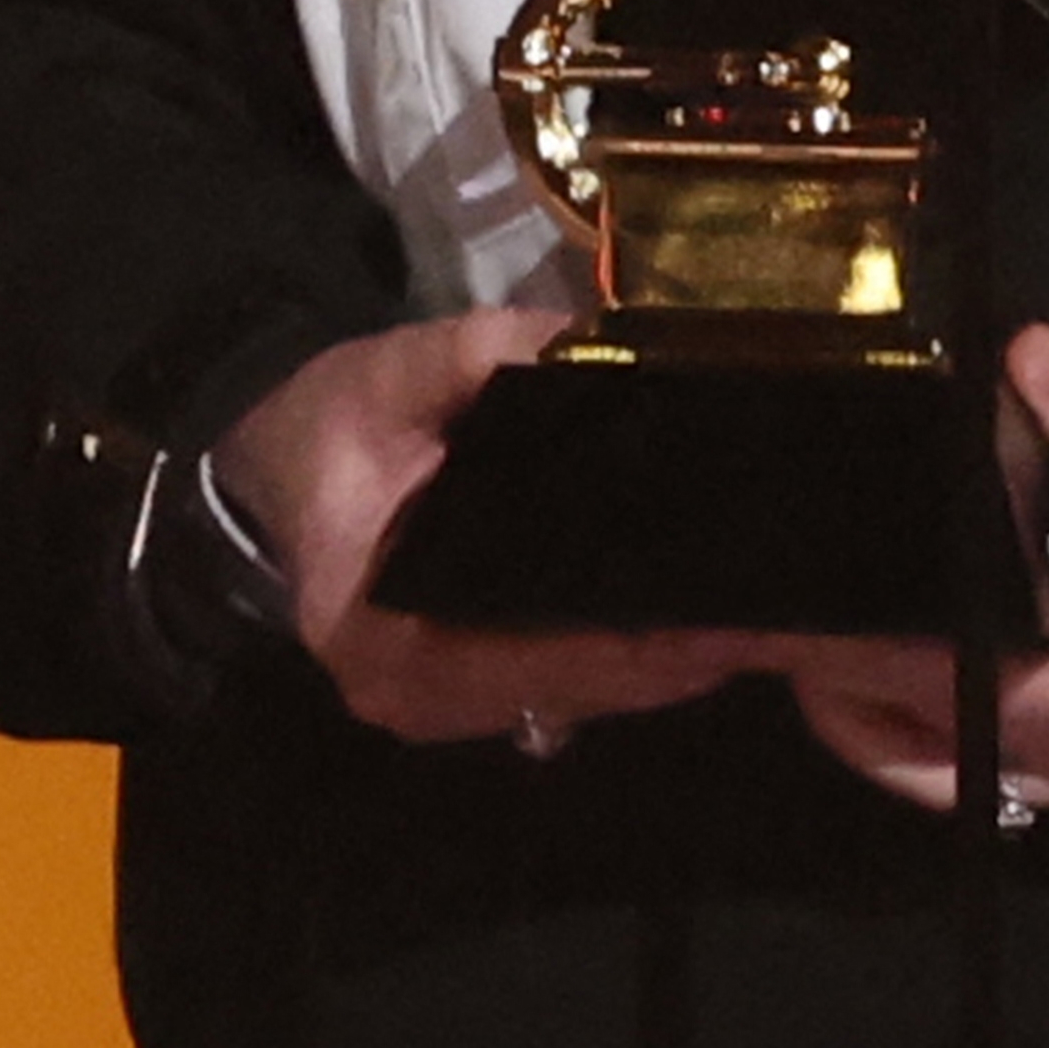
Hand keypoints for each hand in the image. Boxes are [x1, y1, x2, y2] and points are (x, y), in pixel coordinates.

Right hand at [214, 311, 756, 746]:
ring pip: (576, 699)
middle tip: (769, 614)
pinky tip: (699, 624)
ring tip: (755, 617)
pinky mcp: (469, 694)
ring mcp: (441, 706)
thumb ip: (483, 354)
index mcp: (376, 632)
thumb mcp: (393, 372)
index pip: (530, 658)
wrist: (279, 462)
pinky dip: (627, 662)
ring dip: (660, 667)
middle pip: (570, 689)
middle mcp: (411, 694)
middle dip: (670, 659)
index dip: (629, 648)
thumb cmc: (334, 423)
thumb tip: (588, 341)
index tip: (721, 622)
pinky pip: (563, 688)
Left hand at [783, 324, 1048, 813]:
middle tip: (776, 645)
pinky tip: (911, 704)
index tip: (794, 625)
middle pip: (933, 757)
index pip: (951, 690)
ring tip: (819, 676)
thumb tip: (1025, 358)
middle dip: (846, 707)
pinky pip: (1002, 783)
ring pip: (960, 785)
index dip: (862, 662)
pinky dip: (938, 752)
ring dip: (882, 739)